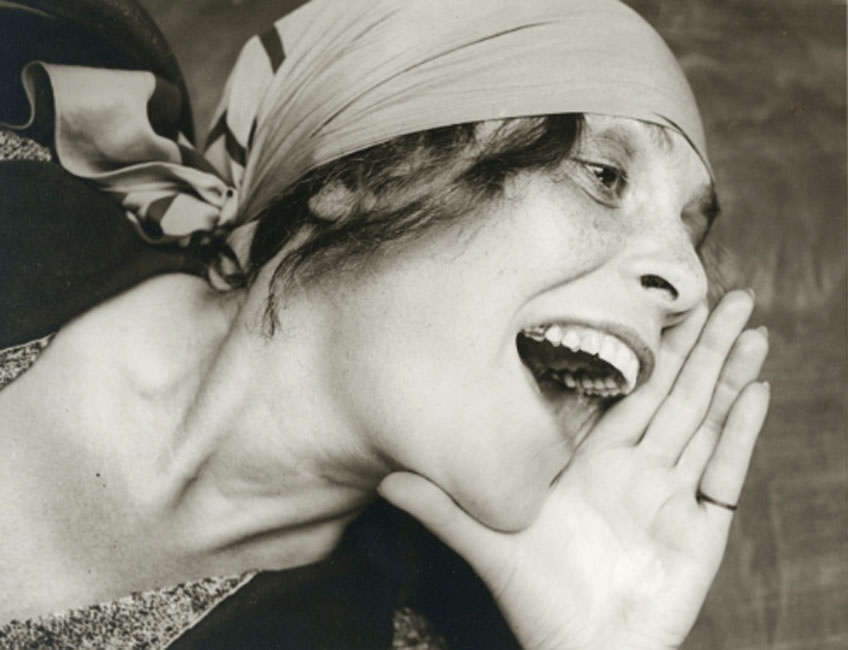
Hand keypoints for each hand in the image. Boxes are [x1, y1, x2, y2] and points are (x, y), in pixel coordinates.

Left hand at [379, 290, 769, 649]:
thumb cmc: (536, 598)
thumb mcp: (488, 540)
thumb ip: (442, 506)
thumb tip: (384, 478)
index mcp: (596, 462)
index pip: (629, 391)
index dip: (648, 349)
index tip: (662, 305)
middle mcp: (639, 470)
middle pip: (676, 393)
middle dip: (701, 344)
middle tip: (727, 293)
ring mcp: (672, 496)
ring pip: (706, 419)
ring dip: (728, 372)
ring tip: (752, 326)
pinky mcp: (701, 530)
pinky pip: (725, 472)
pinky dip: (742, 432)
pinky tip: (756, 390)